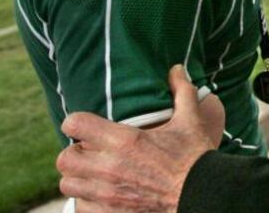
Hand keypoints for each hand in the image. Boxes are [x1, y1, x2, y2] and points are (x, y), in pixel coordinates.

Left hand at [57, 65, 223, 211]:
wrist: (203, 196)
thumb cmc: (195, 158)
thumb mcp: (190, 121)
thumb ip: (181, 92)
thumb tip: (176, 69)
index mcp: (124, 140)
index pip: (75, 124)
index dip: (77, 122)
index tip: (85, 126)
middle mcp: (109, 168)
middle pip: (65, 158)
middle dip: (74, 153)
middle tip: (90, 153)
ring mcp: (107, 195)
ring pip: (68, 185)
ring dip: (79, 178)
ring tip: (93, 175)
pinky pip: (81, 208)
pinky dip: (87, 201)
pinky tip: (102, 195)